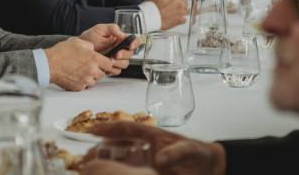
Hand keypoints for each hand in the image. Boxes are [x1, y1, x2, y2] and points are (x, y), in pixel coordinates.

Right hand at [44, 37, 111, 89]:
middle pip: (102, 74)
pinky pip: (85, 86)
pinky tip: (74, 75)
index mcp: (94, 59)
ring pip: (94, 81)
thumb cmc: (62, 52)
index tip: (100, 62)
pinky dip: (82, 82)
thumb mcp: (78, 42)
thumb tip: (94, 50)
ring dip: (90, 77)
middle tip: (88, 65)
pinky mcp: (79, 87)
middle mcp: (92, 71)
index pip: (109, 64)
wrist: (49, 65)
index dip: (105, 63)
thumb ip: (90, 46)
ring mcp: (85, 80)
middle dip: (97, 70)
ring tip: (80, 70)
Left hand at [80, 24, 138, 67]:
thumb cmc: (90, 37)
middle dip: (123, 55)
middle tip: (115, 54)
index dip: (134, 44)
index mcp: (120, 38)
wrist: (80, 49)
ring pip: (125, 63)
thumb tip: (121, 34)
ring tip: (109, 60)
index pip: (134, 41)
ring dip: (118, 63)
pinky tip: (106, 65)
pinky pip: (117, 71)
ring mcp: (115, 58)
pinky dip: (113, 69)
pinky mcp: (110, 66)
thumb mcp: (100, 29)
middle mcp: (119, 48)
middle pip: (130, 54)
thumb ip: (112, 28)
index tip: (130, 46)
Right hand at [87, 122, 226, 174]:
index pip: (127, 129)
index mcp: (152, 135)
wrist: (211, 169)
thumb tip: (160, 159)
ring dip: (106, 163)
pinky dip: (119, 172)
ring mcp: (146, 162)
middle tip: (87, 157)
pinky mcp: (148, 173)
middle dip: (101, 150)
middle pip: (118, 146)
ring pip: (121, 161)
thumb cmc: (200, 154)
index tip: (92, 130)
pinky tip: (109, 174)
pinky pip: (130, 172)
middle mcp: (145, 148)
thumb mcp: (191, 150)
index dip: (109, 129)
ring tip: (91, 169)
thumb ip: (177, 152)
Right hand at [144, 0, 187, 29]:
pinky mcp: (178, 21)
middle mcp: (179, 4)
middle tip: (175, 5)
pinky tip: (178, 18)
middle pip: (185, 2)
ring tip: (179, 11)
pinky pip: (184, 20)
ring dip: (184, 11)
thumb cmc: (151, 5)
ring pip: (187, 11)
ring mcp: (180, 13)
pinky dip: (182, 19)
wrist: (149, 17)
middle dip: (181, 3)